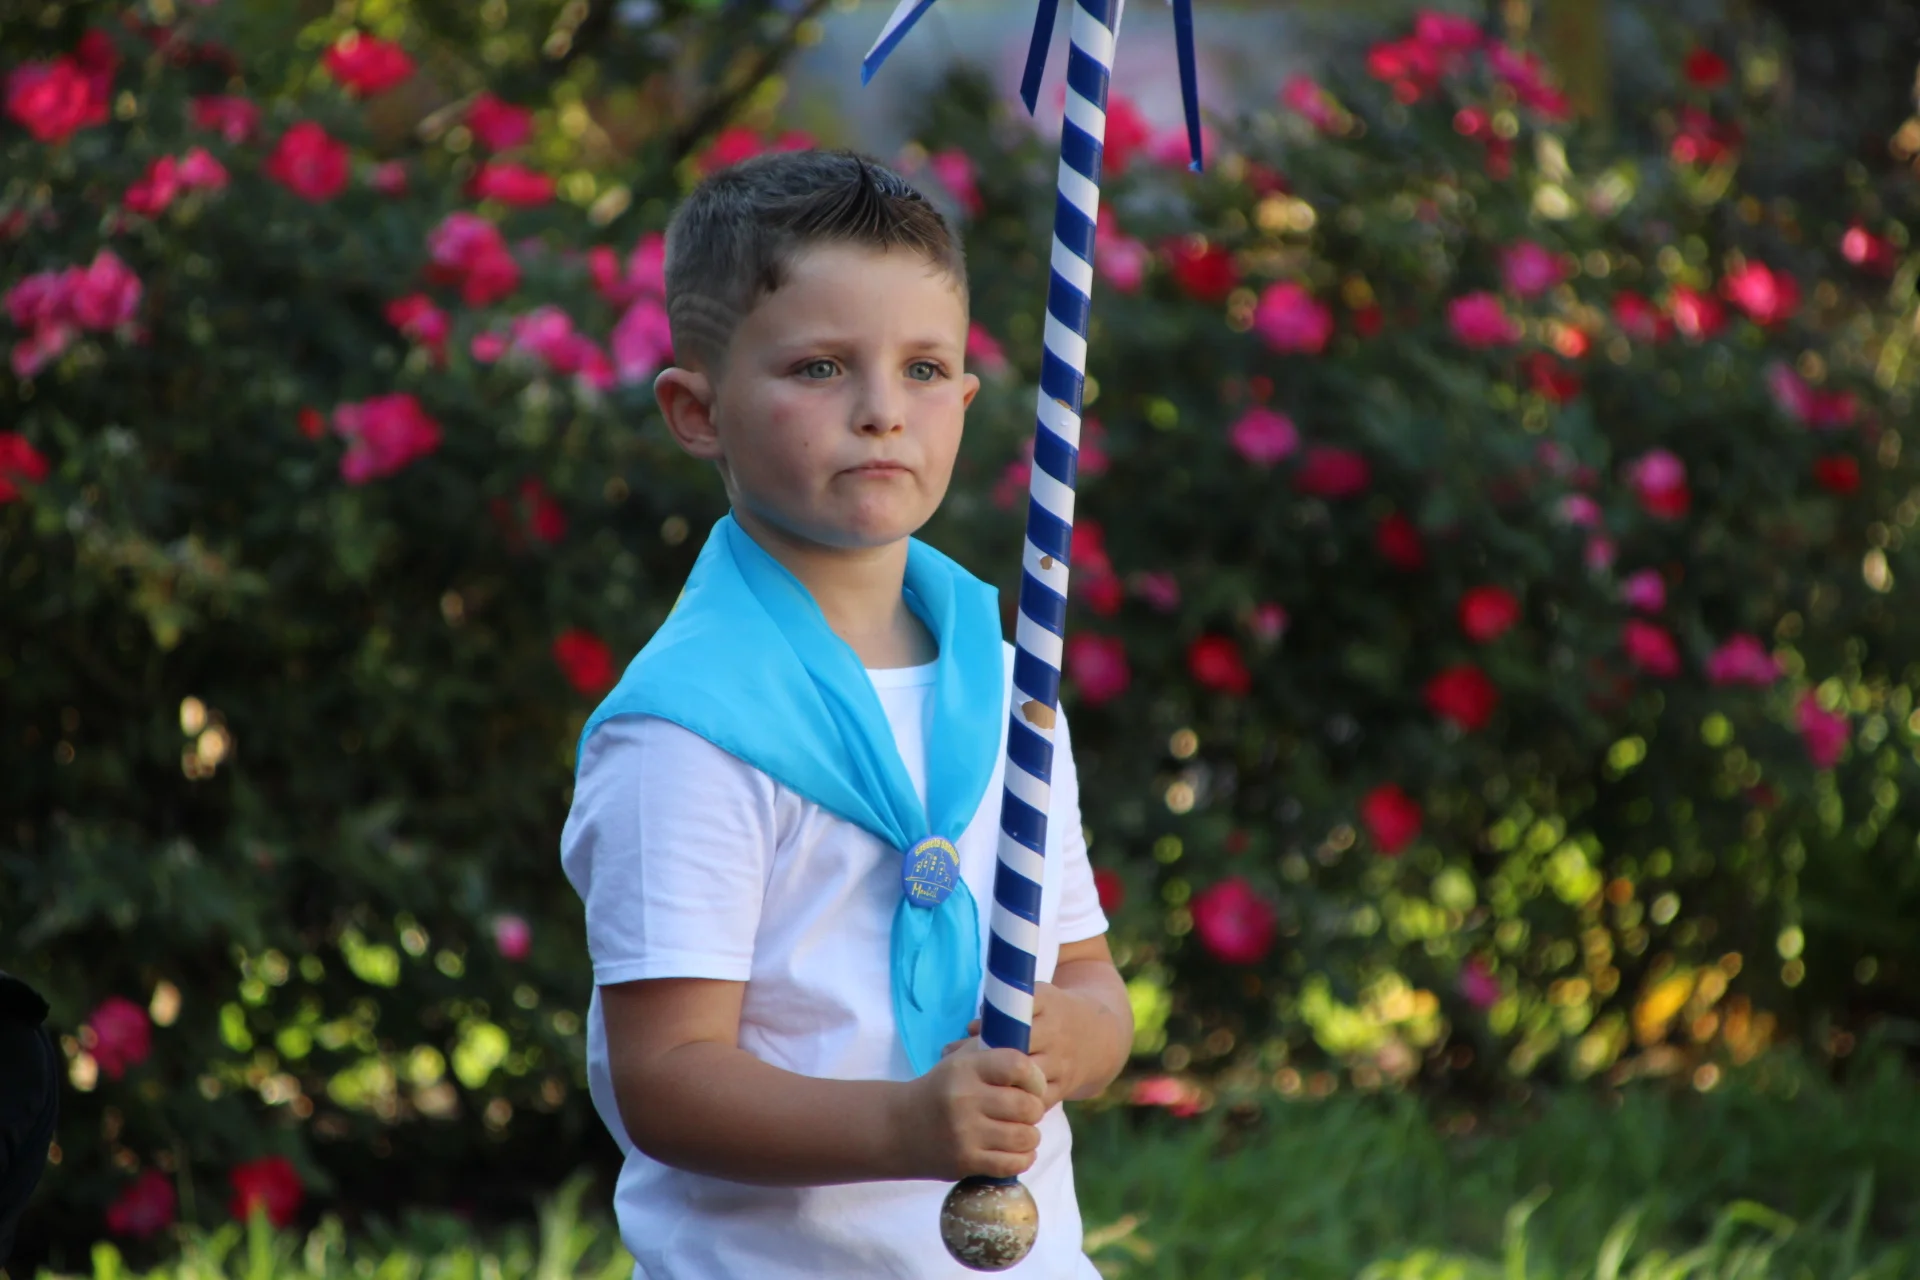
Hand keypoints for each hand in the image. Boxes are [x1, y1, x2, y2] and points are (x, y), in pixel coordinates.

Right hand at [897, 1039, 1045, 1181]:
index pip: (1018, 1066)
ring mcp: (965, 1133)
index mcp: (966, 1068)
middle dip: (1035, 1110)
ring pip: (1024, 1137)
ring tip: (1024, 1132)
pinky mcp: (965, 1161)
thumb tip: (1033, 1051)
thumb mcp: (960, 1060)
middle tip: (1029, 1111)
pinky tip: (1019, 1151)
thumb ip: (994, 1051)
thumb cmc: (941, 1089)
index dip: (1035, 1077)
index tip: (1034, 1085)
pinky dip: (1024, 1158)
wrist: (900, 1127)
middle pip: (1027, 1106)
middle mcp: (964, 1099)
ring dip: (1031, 1136)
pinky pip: (1012, 1164)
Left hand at [941, 981, 1121, 1111]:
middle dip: (993, 1060)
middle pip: (1020, 1050)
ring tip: (979, 1089)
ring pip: (1028, 1080)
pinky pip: (1037, 1101)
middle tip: (968, 1068)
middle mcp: (1056, 1035)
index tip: (971, 1033)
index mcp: (1048, 1005)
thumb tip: (970, 1029)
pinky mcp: (1064, 1087)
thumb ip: (1004, 1008)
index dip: (992, 1026)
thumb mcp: (1038, 999)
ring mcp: (1062, 1063)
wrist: (1100, 1037)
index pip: (1018, 1012)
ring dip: (1003, 1086)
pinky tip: (998, 1104)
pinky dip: (1017, 1104)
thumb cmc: (1054, 1014)